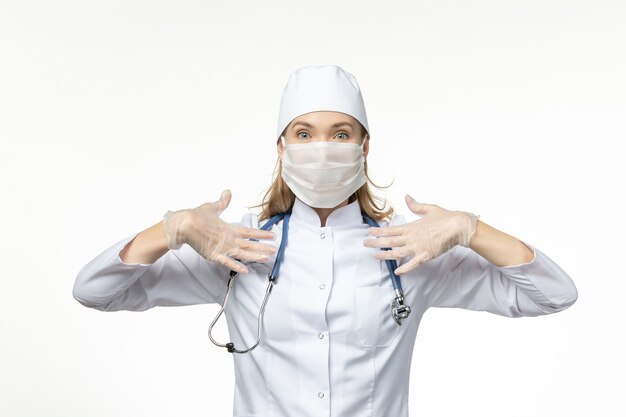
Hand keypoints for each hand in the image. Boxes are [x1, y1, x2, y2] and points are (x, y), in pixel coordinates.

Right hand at [162, 189, 277, 273]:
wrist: (184, 223)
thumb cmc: (196, 215)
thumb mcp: (212, 207)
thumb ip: (222, 202)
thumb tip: (228, 192)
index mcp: (229, 228)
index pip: (249, 231)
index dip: (261, 234)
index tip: (273, 236)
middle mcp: (229, 238)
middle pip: (249, 244)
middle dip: (262, 247)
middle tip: (275, 250)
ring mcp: (222, 247)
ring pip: (242, 253)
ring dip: (255, 256)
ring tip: (266, 258)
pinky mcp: (214, 255)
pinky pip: (227, 262)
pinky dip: (236, 266)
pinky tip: (246, 271)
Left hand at [363, 194, 478, 274]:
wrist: (458, 226)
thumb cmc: (445, 217)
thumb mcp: (428, 208)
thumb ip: (415, 205)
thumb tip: (407, 197)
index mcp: (411, 227)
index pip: (390, 229)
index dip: (378, 231)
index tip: (368, 232)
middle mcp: (412, 237)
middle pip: (390, 241)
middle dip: (375, 243)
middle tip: (364, 244)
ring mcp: (418, 247)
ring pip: (397, 252)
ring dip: (385, 255)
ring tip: (374, 256)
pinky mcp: (426, 255)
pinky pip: (413, 263)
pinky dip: (405, 268)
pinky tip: (397, 272)